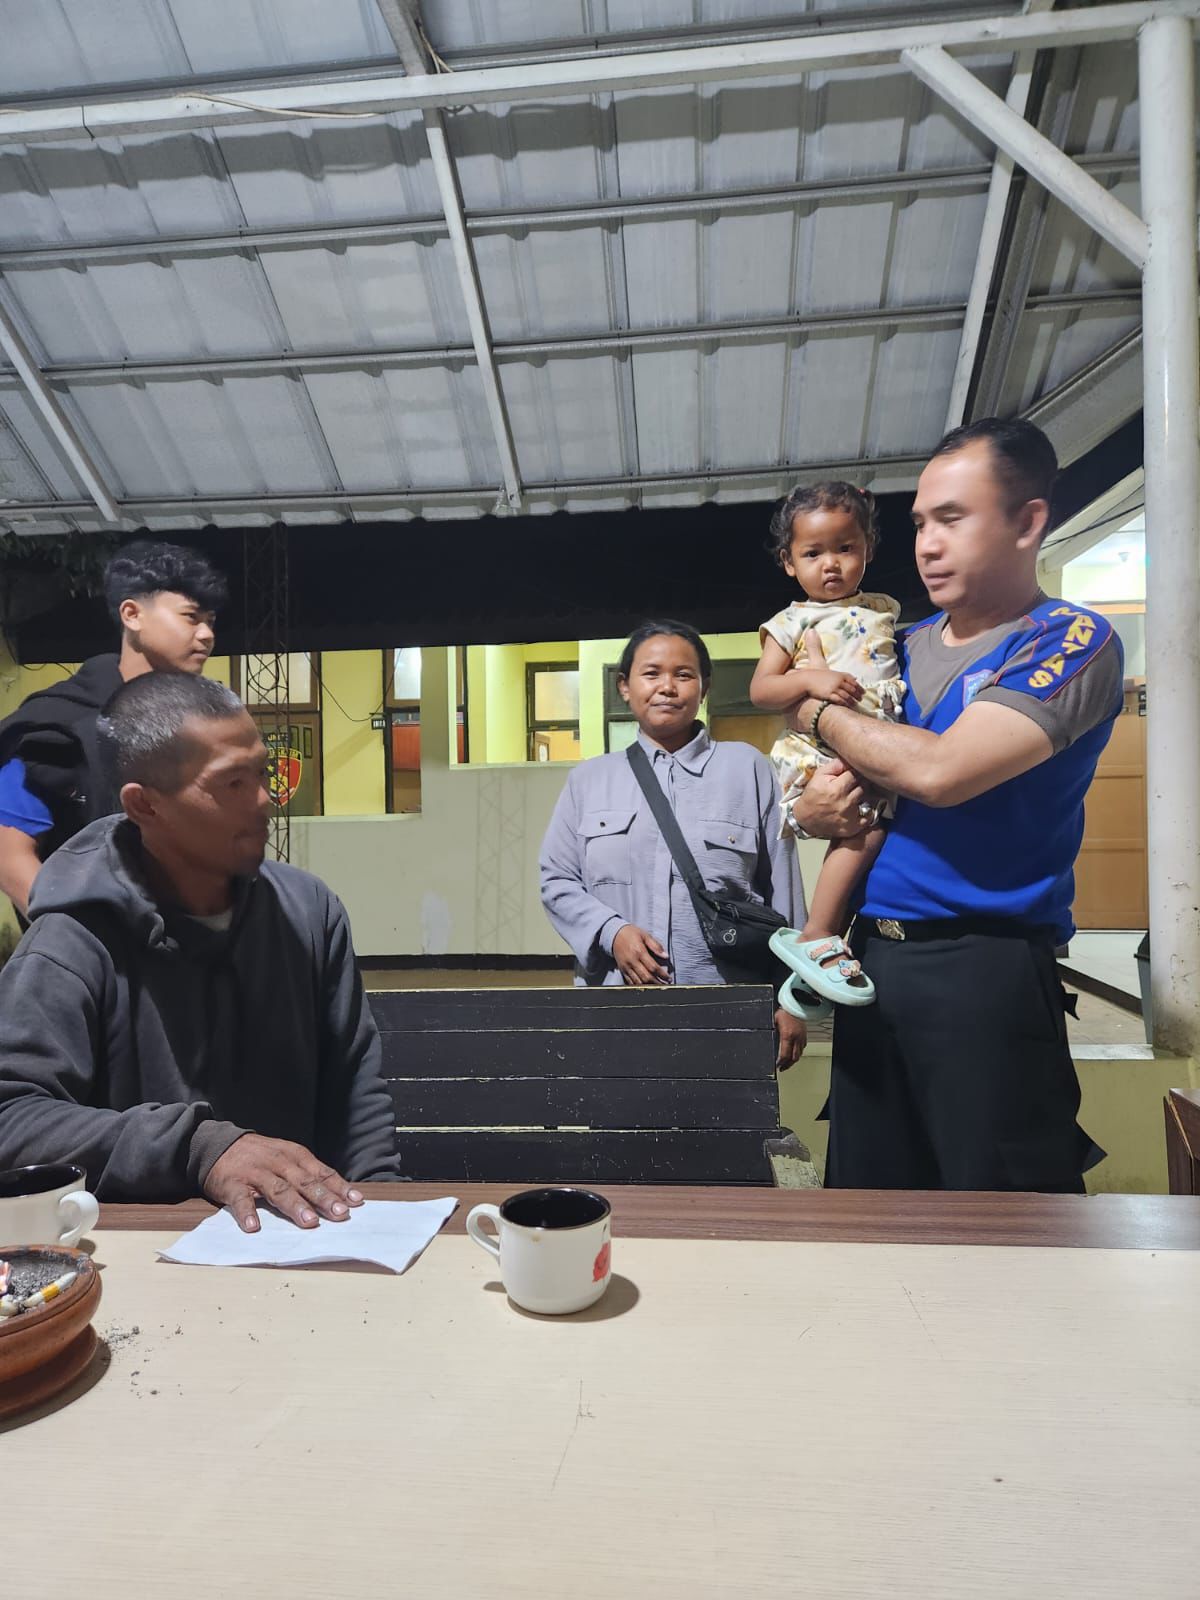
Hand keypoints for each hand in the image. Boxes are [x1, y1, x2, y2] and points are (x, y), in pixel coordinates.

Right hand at [203, 1133, 364, 1232]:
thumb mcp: (286, 1157)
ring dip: (295, 1206)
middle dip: (323, 1198)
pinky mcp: (233, 1184)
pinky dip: (247, 1213)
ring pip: (278, 1190)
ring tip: (308, 1222)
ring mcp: (256, 1173)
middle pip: (304, 1182)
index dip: (339, 1187)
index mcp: (295, 1156)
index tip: (356, 1202)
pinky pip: (241, 1199)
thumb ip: (307, 1174)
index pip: (321, 1173)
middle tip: (339, 1214)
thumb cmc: (259, 1156)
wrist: (218, 1145)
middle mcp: (278, 1163)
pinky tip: (254, 1226)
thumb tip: (338, 1196)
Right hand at [612, 923, 669, 984]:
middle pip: (646, 977)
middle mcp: (632, 961)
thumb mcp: (645, 935)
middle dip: (657, 983)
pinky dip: (639, 986)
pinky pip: (630, 982)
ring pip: (638, 982)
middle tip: (665, 985)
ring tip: (657, 987)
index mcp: (639, 952)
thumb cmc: (631, 933)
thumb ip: (656, 946)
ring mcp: (626, 967)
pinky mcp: (622, 970)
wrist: (614, 934)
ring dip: (649, 986)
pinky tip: (646, 986)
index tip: (669, 978)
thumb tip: (666, 956)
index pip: (653, 967)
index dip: (662, 974)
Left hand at [774, 1007, 806, 1070]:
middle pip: (793, 1058)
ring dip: (793, 1061)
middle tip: (782, 1068)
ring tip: (788, 1064)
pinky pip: (803, 1048)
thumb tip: (768, 1041)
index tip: (777, 1066)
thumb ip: (772, 1032)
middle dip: (787, 1065)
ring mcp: (801, 1037)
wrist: (796, 1004)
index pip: (784, 1054)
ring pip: (799, 1054)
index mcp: (787, 1035)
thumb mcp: (774, 1022)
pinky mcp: (805, 1035)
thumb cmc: (784, 1012)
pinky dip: (798, 1053)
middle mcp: (796, 1038)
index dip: (781, 1062)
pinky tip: (794, 1053)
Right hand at [790, 760, 868, 839]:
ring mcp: (850, 817)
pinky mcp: (853, 828)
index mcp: (837, 789)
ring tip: (853, 795)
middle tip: (852, 784)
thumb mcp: (818, 776)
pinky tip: (858, 808)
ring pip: (867, 799)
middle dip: (859, 783)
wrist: (805, 820)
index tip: (850, 774)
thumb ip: (834, 765)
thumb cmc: (812, 796)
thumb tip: (848, 759)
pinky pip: (868, 817)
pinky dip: (866, 812)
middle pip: (864, 786)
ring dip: (862, 795)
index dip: (853, 772)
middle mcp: (846, 803)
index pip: (855, 774)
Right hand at [803, 670, 862, 708]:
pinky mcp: (828, 694)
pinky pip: (839, 700)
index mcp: (840, 675)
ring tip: (855, 704)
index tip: (863, 692)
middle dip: (857, 695)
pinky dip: (844, 703)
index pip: (853, 681)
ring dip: (852, 700)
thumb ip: (844, 676)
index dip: (859, 687)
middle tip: (861, 699)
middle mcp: (838, 681)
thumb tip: (856, 678)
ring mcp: (834, 687)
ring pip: (846, 695)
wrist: (807, 679)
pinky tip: (847, 706)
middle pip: (851, 689)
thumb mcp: (833, 673)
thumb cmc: (819, 677)